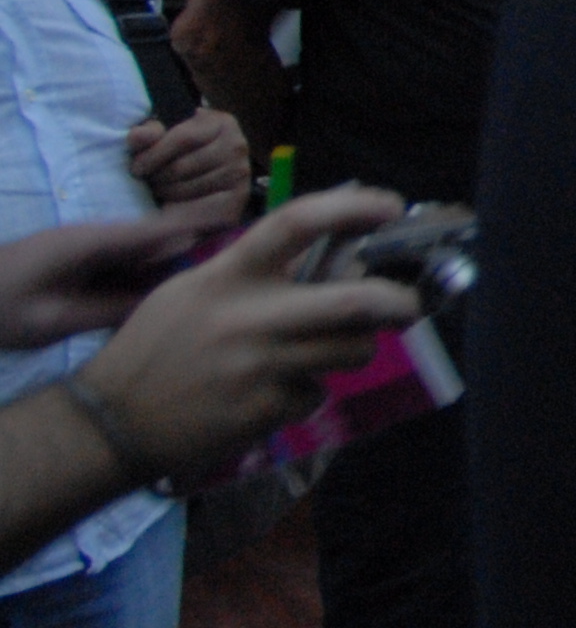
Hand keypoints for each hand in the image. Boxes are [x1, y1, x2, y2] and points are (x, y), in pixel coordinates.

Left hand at [0, 199, 231, 348]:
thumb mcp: (51, 320)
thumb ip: (108, 311)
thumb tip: (162, 304)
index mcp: (88, 245)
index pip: (155, 229)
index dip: (198, 221)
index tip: (239, 217)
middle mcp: (91, 243)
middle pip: (155, 239)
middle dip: (197, 238)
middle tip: (245, 247)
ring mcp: (83, 255)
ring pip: (141, 256)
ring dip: (176, 259)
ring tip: (222, 269)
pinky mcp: (76, 269)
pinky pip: (123, 270)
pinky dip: (151, 275)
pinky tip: (175, 288)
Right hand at [71, 188, 419, 483]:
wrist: (113, 421)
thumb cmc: (156, 346)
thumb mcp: (193, 291)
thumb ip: (253, 270)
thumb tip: (329, 252)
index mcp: (227, 276)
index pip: (297, 222)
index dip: (352, 208)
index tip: (391, 206)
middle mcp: (250, 317)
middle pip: (356, 301)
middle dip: (401, 302)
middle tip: (410, 304)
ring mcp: (262, 366)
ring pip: (351, 350)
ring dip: (355, 347)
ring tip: (327, 349)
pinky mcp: (268, 410)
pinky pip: (317, 392)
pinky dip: (309, 390)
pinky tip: (273, 393)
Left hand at [126, 108, 248, 208]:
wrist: (203, 178)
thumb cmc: (179, 154)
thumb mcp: (162, 137)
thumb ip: (147, 134)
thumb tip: (136, 137)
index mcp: (221, 123)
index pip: (183, 139)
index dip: (153, 155)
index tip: (136, 168)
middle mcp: (237, 145)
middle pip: (184, 166)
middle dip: (158, 176)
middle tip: (150, 181)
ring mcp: (241, 173)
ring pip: (189, 186)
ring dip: (167, 191)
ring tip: (162, 189)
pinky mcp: (238, 198)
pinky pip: (199, 205)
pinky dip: (181, 205)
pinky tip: (174, 203)